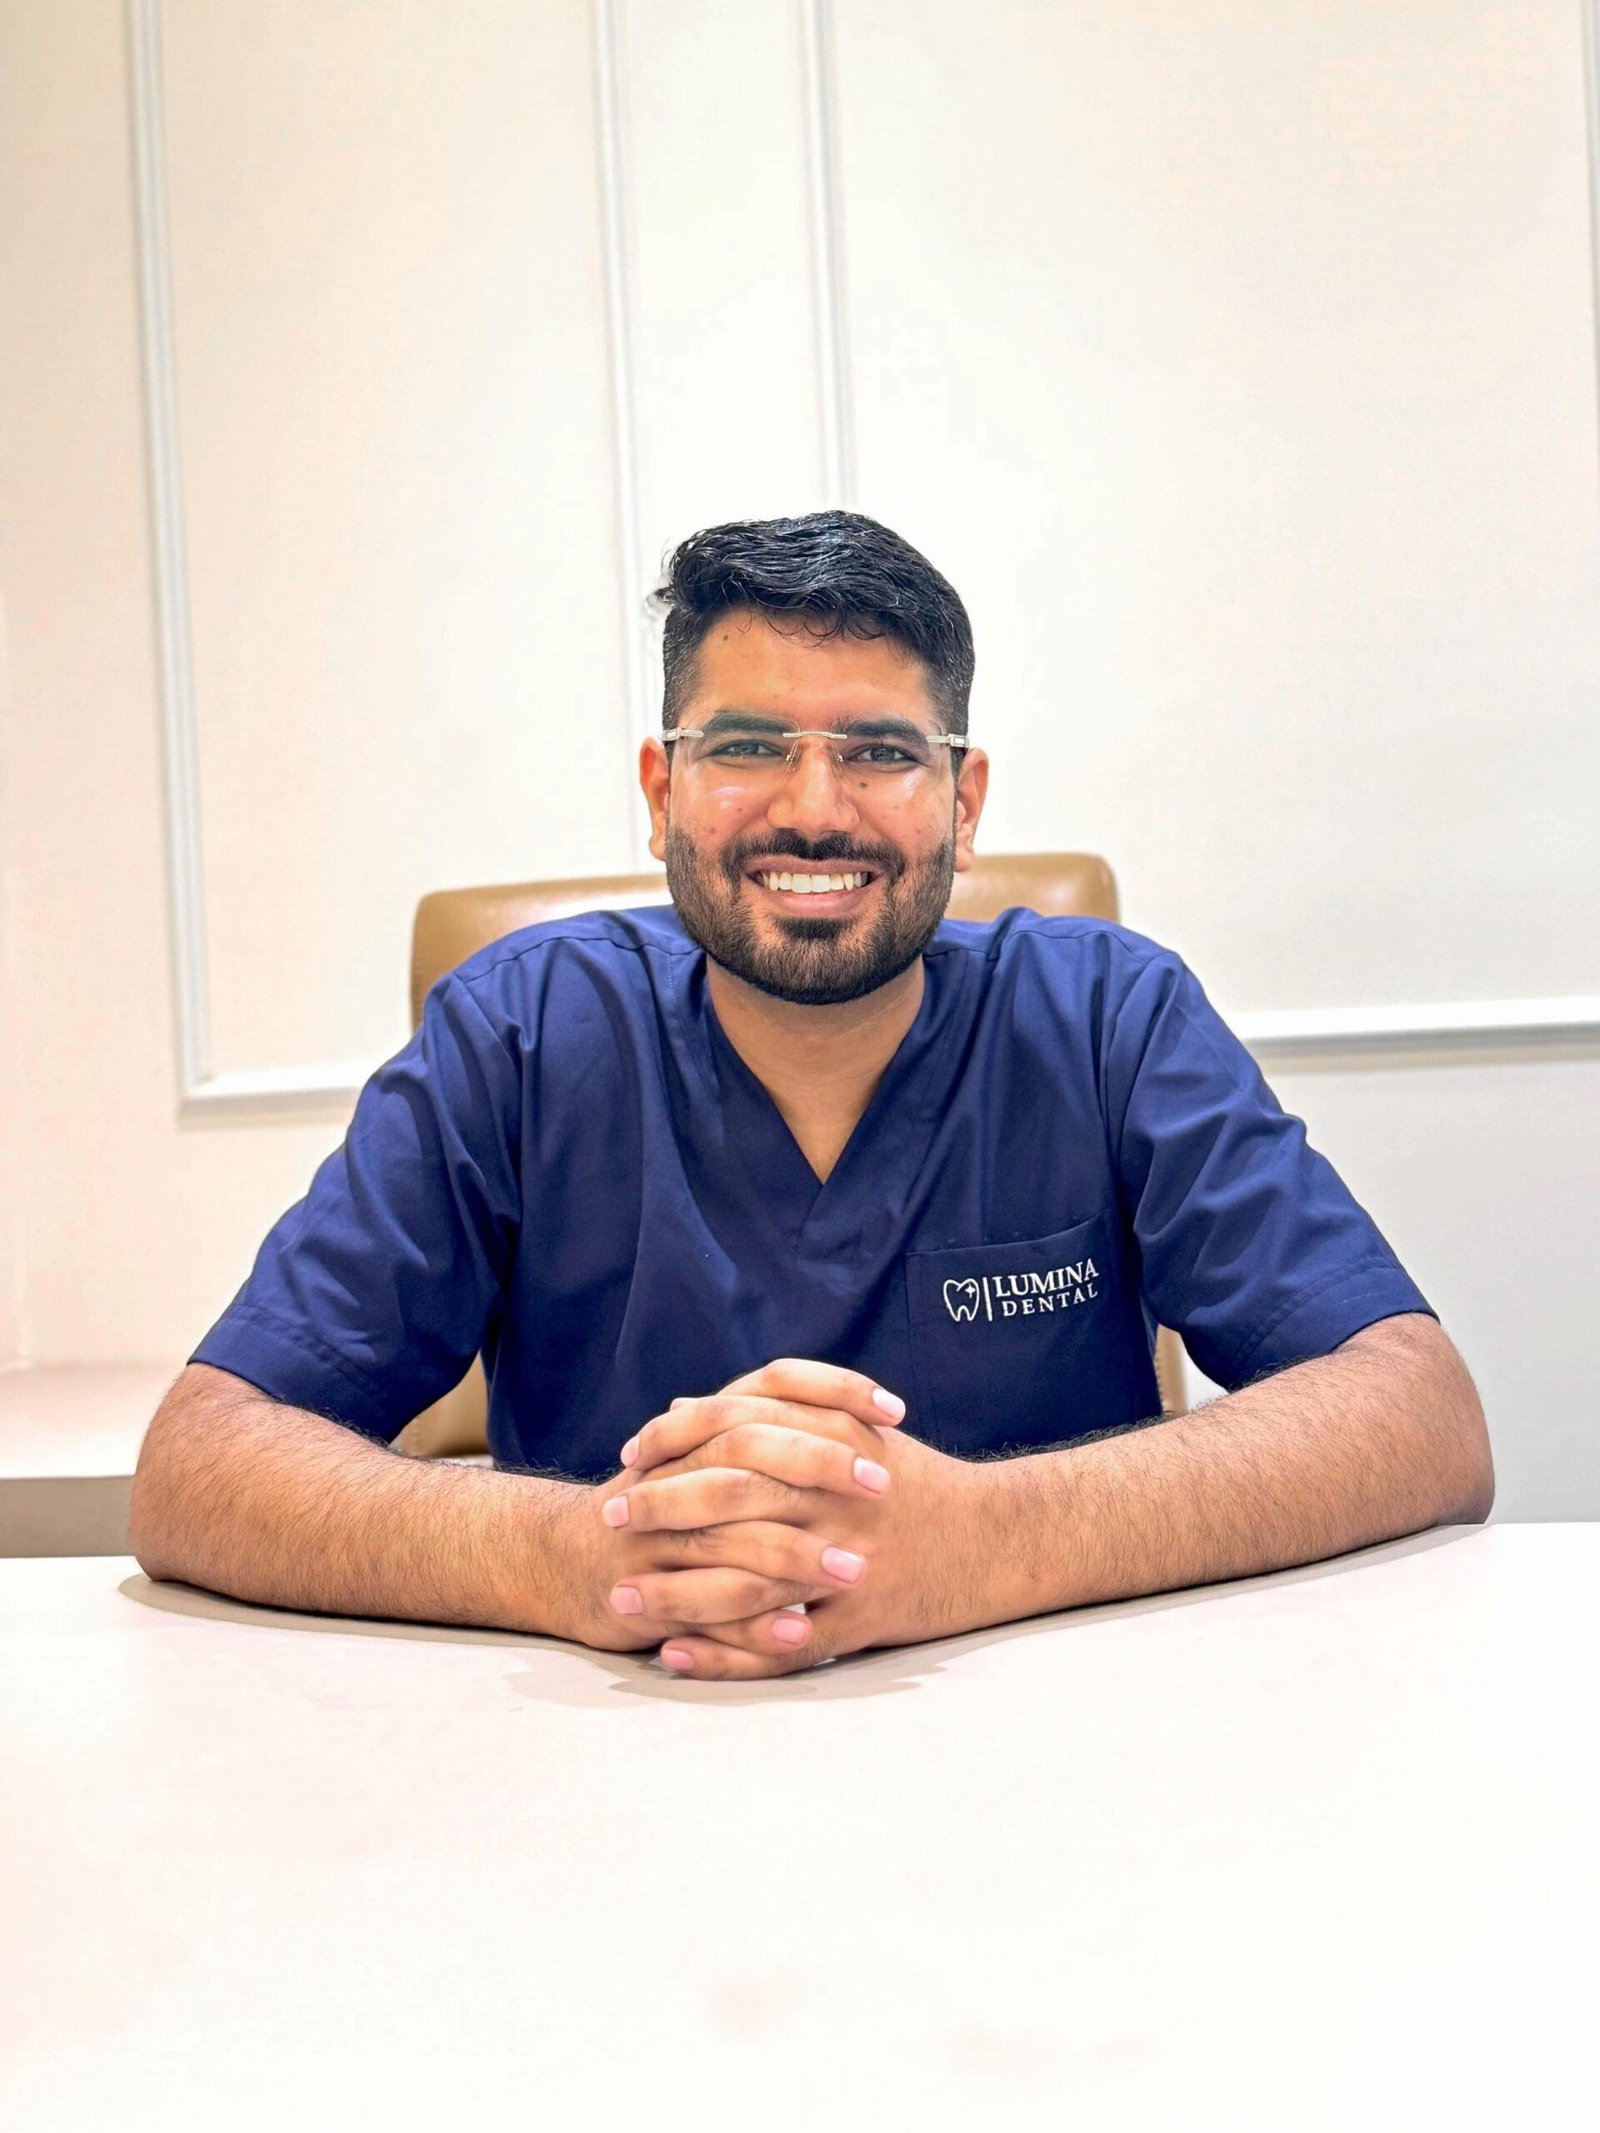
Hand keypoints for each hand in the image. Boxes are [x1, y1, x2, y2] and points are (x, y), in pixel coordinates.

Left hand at [609, 1360, 998, 1678]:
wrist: (1004, 1538)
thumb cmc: (917, 1484)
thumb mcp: (853, 1429)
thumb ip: (774, 1410)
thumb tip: (682, 1405)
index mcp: (836, 1440)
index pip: (739, 1426)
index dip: (677, 1437)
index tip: (630, 1451)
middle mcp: (840, 1497)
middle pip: (733, 1495)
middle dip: (661, 1506)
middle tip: (607, 1515)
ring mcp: (850, 1561)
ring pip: (747, 1576)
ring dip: (677, 1589)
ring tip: (621, 1597)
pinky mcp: (862, 1620)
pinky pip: (782, 1643)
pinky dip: (725, 1653)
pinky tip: (677, 1655)